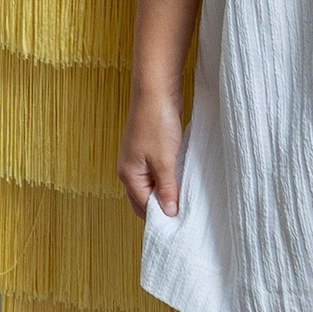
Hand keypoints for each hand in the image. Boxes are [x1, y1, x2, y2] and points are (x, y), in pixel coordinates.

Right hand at [118, 88, 184, 219]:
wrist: (156, 91)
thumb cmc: (156, 124)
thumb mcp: (164, 161)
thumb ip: (166, 189)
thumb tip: (169, 212)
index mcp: (128, 174)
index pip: (143, 206)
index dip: (162, 215)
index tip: (181, 219)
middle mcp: (129, 169)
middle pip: (144, 199)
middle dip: (161, 206)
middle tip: (183, 210)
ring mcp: (137, 159)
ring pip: (151, 185)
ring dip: (165, 191)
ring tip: (184, 195)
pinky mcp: (147, 150)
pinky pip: (156, 172)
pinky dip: (167, 178)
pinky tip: (181, 177)